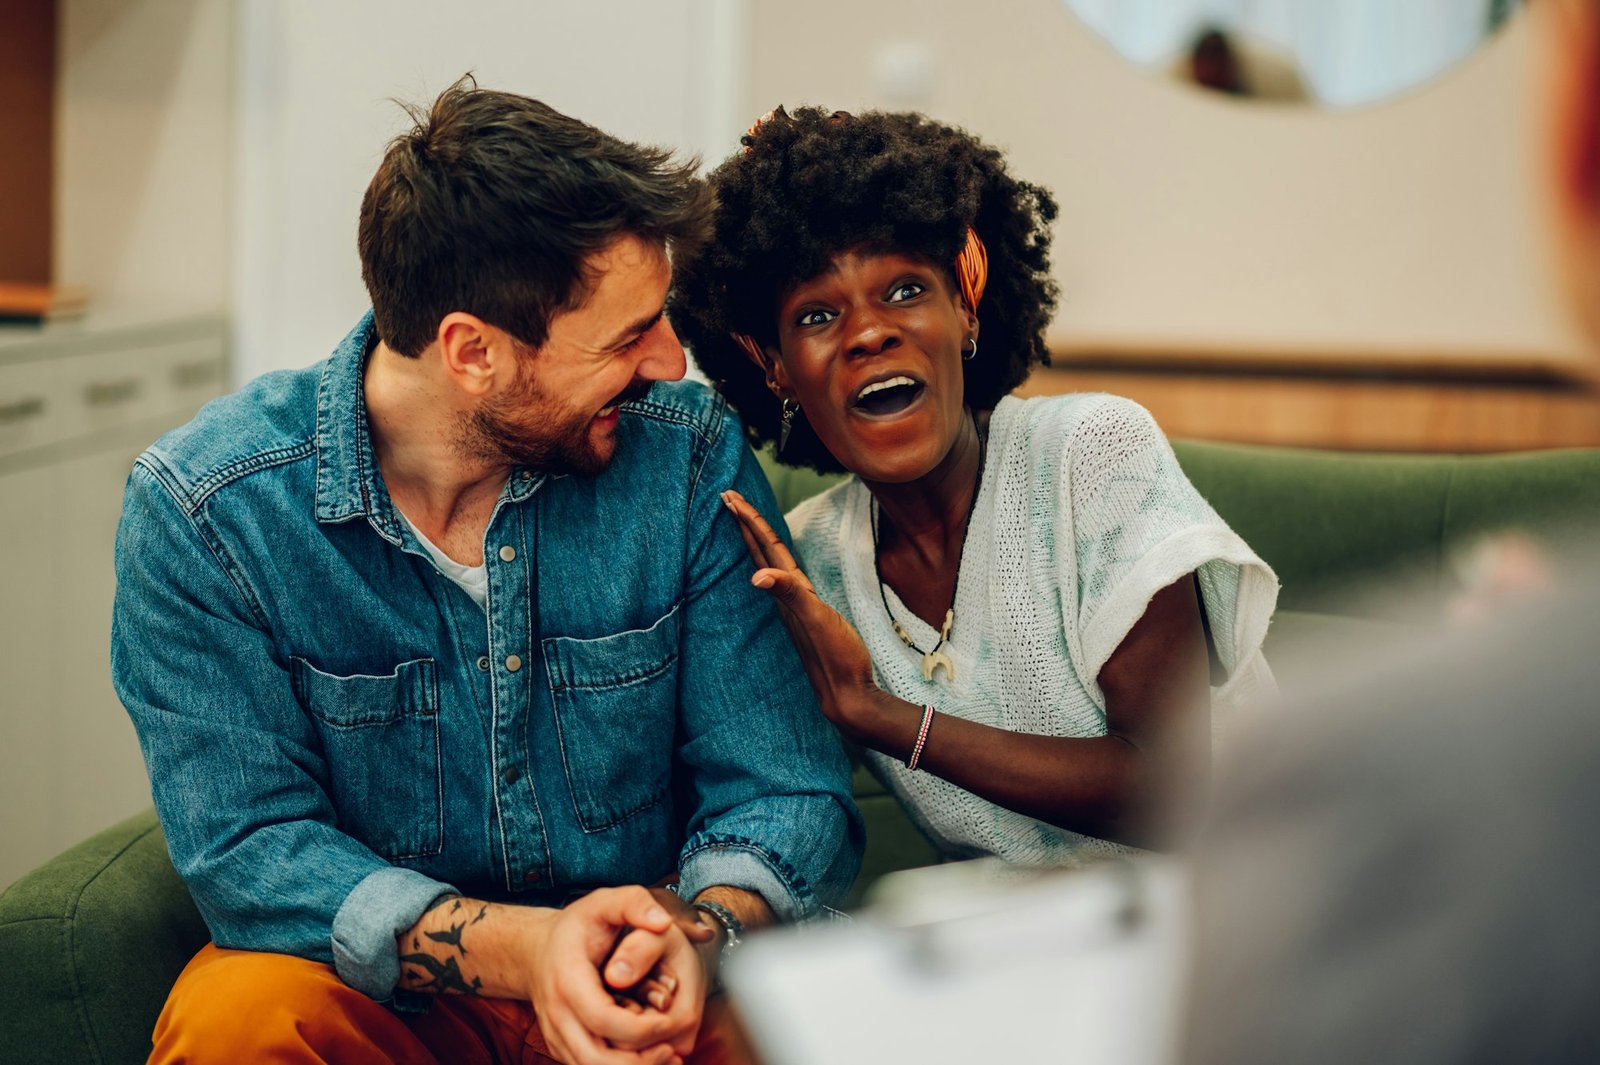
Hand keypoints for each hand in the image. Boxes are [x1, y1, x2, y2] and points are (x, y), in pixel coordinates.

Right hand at [526, 886, 703, 1064]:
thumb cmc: (577, 927)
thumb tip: (664, 923)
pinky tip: (648, 1059)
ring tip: (666, 1058)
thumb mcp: (604, 902)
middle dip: (638, 1062)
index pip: (602, 1019)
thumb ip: (634, 903)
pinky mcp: (562, 1048)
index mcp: (568, 980)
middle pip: (594, 1058)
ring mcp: (556, 1035)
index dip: (640, 1028)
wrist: (536, 951)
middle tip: (672, 1052)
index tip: (669, 1022)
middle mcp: (557, 1014)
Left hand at [721, 489, 881, 739]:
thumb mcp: (815, 620)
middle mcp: (785, 597)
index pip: (765, 547)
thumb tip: (757, 575)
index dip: (749, 520)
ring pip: (769, 564)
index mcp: (787, 591)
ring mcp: (794, 607)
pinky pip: (785, 580)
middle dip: (744, 522)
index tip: (730, 496)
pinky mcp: (806, 617)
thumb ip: (790, 594)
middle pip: (760, 551)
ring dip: (756, 540)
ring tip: (745, 521)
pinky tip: (778, 567)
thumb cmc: (835, 656)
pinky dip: (777, 564)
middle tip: (727, 496)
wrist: (847, 694)